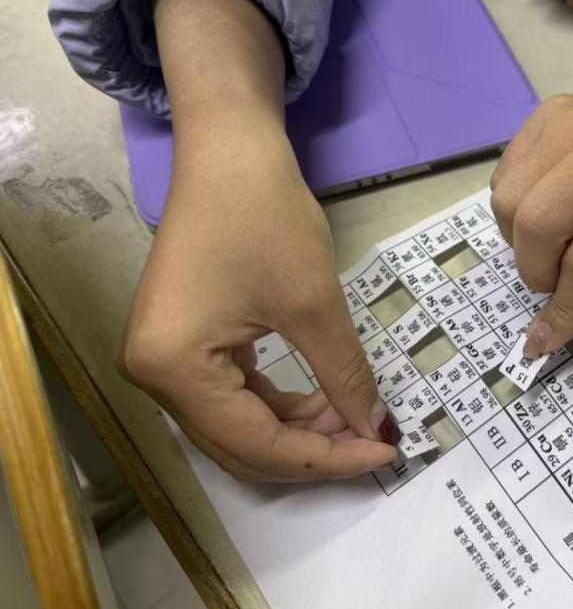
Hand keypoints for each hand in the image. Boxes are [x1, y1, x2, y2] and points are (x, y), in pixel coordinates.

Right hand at [119, 0, 398, 481]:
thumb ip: (344, 377)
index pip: (256, 443)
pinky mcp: (182, 346)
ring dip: (299, 430)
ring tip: (356, 416)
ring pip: (240, 426)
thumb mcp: (314, 303)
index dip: (325, 459)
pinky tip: (324, 399)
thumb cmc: (266, 215)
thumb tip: (375, 431)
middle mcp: (154, 377)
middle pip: (241, 446)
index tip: (383, 455)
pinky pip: (235, 397)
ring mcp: (164, 362)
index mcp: (172, 369)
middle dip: (312, 450)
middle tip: (374, 441)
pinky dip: (281, 406)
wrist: (229, 150)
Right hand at [489, 96, 572, 356]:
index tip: (546, 338)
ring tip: (553, 245)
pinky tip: (548, 211)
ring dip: (520, 242)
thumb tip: (546, 339)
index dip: (563, 305)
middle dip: (536, 272)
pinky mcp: (548, 111)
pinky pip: (504, 177)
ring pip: (508, 201)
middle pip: (537, 223)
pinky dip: (514, 212)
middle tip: (553, 284)